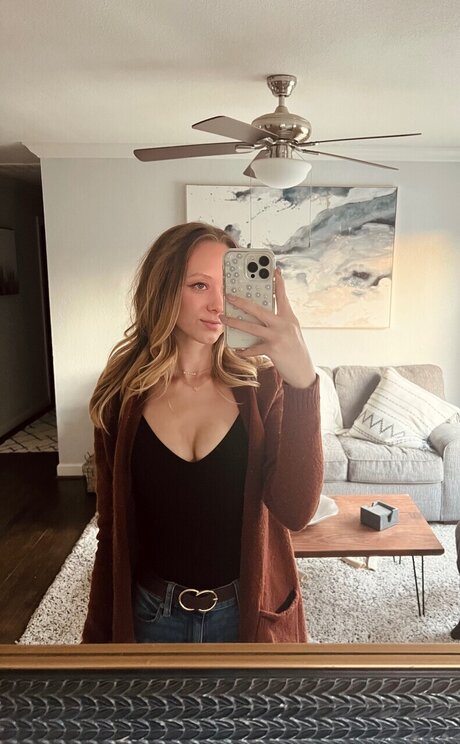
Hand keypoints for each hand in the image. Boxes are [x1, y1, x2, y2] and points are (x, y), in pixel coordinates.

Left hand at [220, 268, 315, 388]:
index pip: (283, 296)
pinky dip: (243, 350)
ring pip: (251, 327)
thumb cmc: (295, 349)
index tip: (274, 270)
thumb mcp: (291, 331)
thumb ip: (279, 321)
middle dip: (242, 302)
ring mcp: (278, 336)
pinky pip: (253, 348)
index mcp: (289, 317)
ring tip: (223, 318)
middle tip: (229, 296)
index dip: (278, 282)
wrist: (303, 370)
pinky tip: (237, 349)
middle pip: (259, 309)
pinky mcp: (273, 349)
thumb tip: (259, 315)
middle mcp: (284, 324)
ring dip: (234, 322)